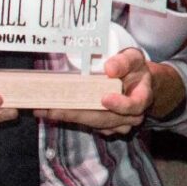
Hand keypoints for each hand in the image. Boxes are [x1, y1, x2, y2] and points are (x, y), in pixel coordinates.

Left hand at [37, 49, 184, 135]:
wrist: (137, 83)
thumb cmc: (134, 69)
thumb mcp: (133, 58)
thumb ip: (123, 62)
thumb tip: (109, 69)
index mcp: (142, 98)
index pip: (134, 105)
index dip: (119, 105)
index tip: (104, 98)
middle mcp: (132, 116)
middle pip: (106, 119)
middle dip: (78, 114)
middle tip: (54, 109)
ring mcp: (119, 124)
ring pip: (94, 124)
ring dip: (70, 118)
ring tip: (45, 111)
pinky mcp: (107, 127)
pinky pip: (89, 125)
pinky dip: (71, 118)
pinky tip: (52, 112)